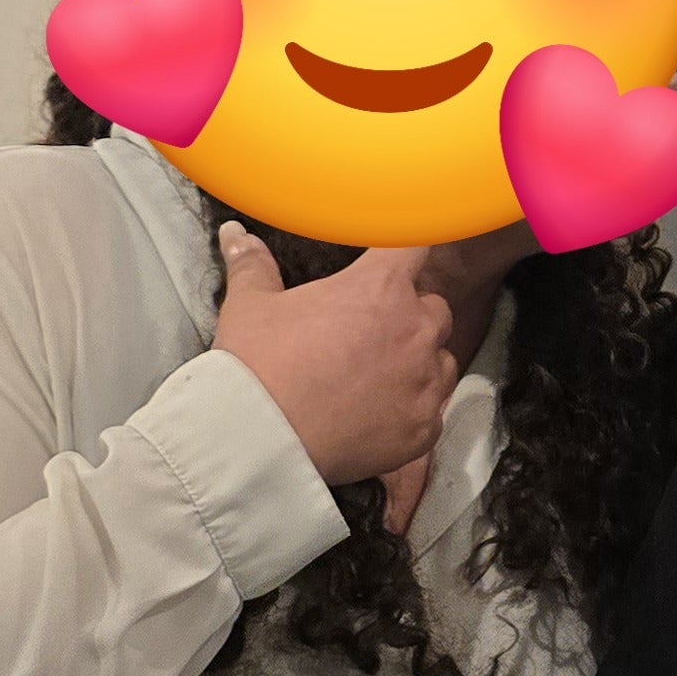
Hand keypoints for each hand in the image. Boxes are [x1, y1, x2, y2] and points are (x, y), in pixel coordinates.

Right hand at [215, 231, 459, 487]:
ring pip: (441, 360)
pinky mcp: (424, 428)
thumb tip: (234, 234)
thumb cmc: (256, 366)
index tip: (391, 263)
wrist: (258, 441)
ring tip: (376, 376)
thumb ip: (252, 265)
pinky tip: (377, 416)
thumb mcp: (249, 306)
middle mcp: (416, 330)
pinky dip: (411, 411)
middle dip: (409, 315)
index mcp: (380, 288)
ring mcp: (425, 382)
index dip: (404, 253)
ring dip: (419, 362)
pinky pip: (431, 411)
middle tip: (370, 331)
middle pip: (434, 308)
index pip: (415, 247)